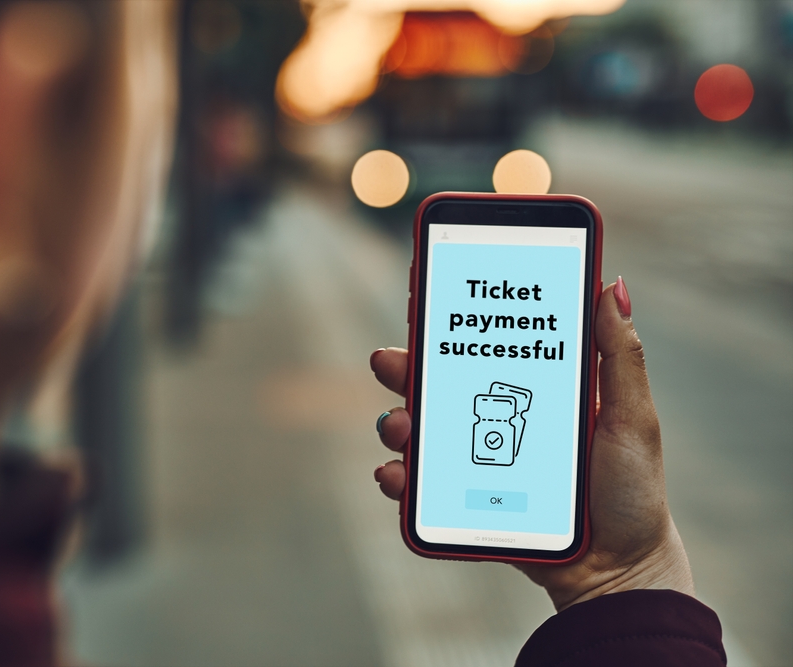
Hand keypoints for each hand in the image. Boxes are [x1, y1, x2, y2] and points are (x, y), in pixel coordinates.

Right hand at [370, 278, 694, 610]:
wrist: (617, 570)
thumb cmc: (631, 491)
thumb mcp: (633, 417)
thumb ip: (620, 356)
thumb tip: (613, 285)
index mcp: (531, 391)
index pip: (483, 347)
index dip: (450, 321)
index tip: (424, 294)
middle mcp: (495, 421)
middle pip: (436, 385)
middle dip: (403, 369)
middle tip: (387, 361)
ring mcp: (475, 462)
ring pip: (418, 432)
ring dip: (395, 422)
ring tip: (398, 427)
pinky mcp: (462, 503)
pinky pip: (419, 488)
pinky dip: (397, 478)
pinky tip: (395, 476)